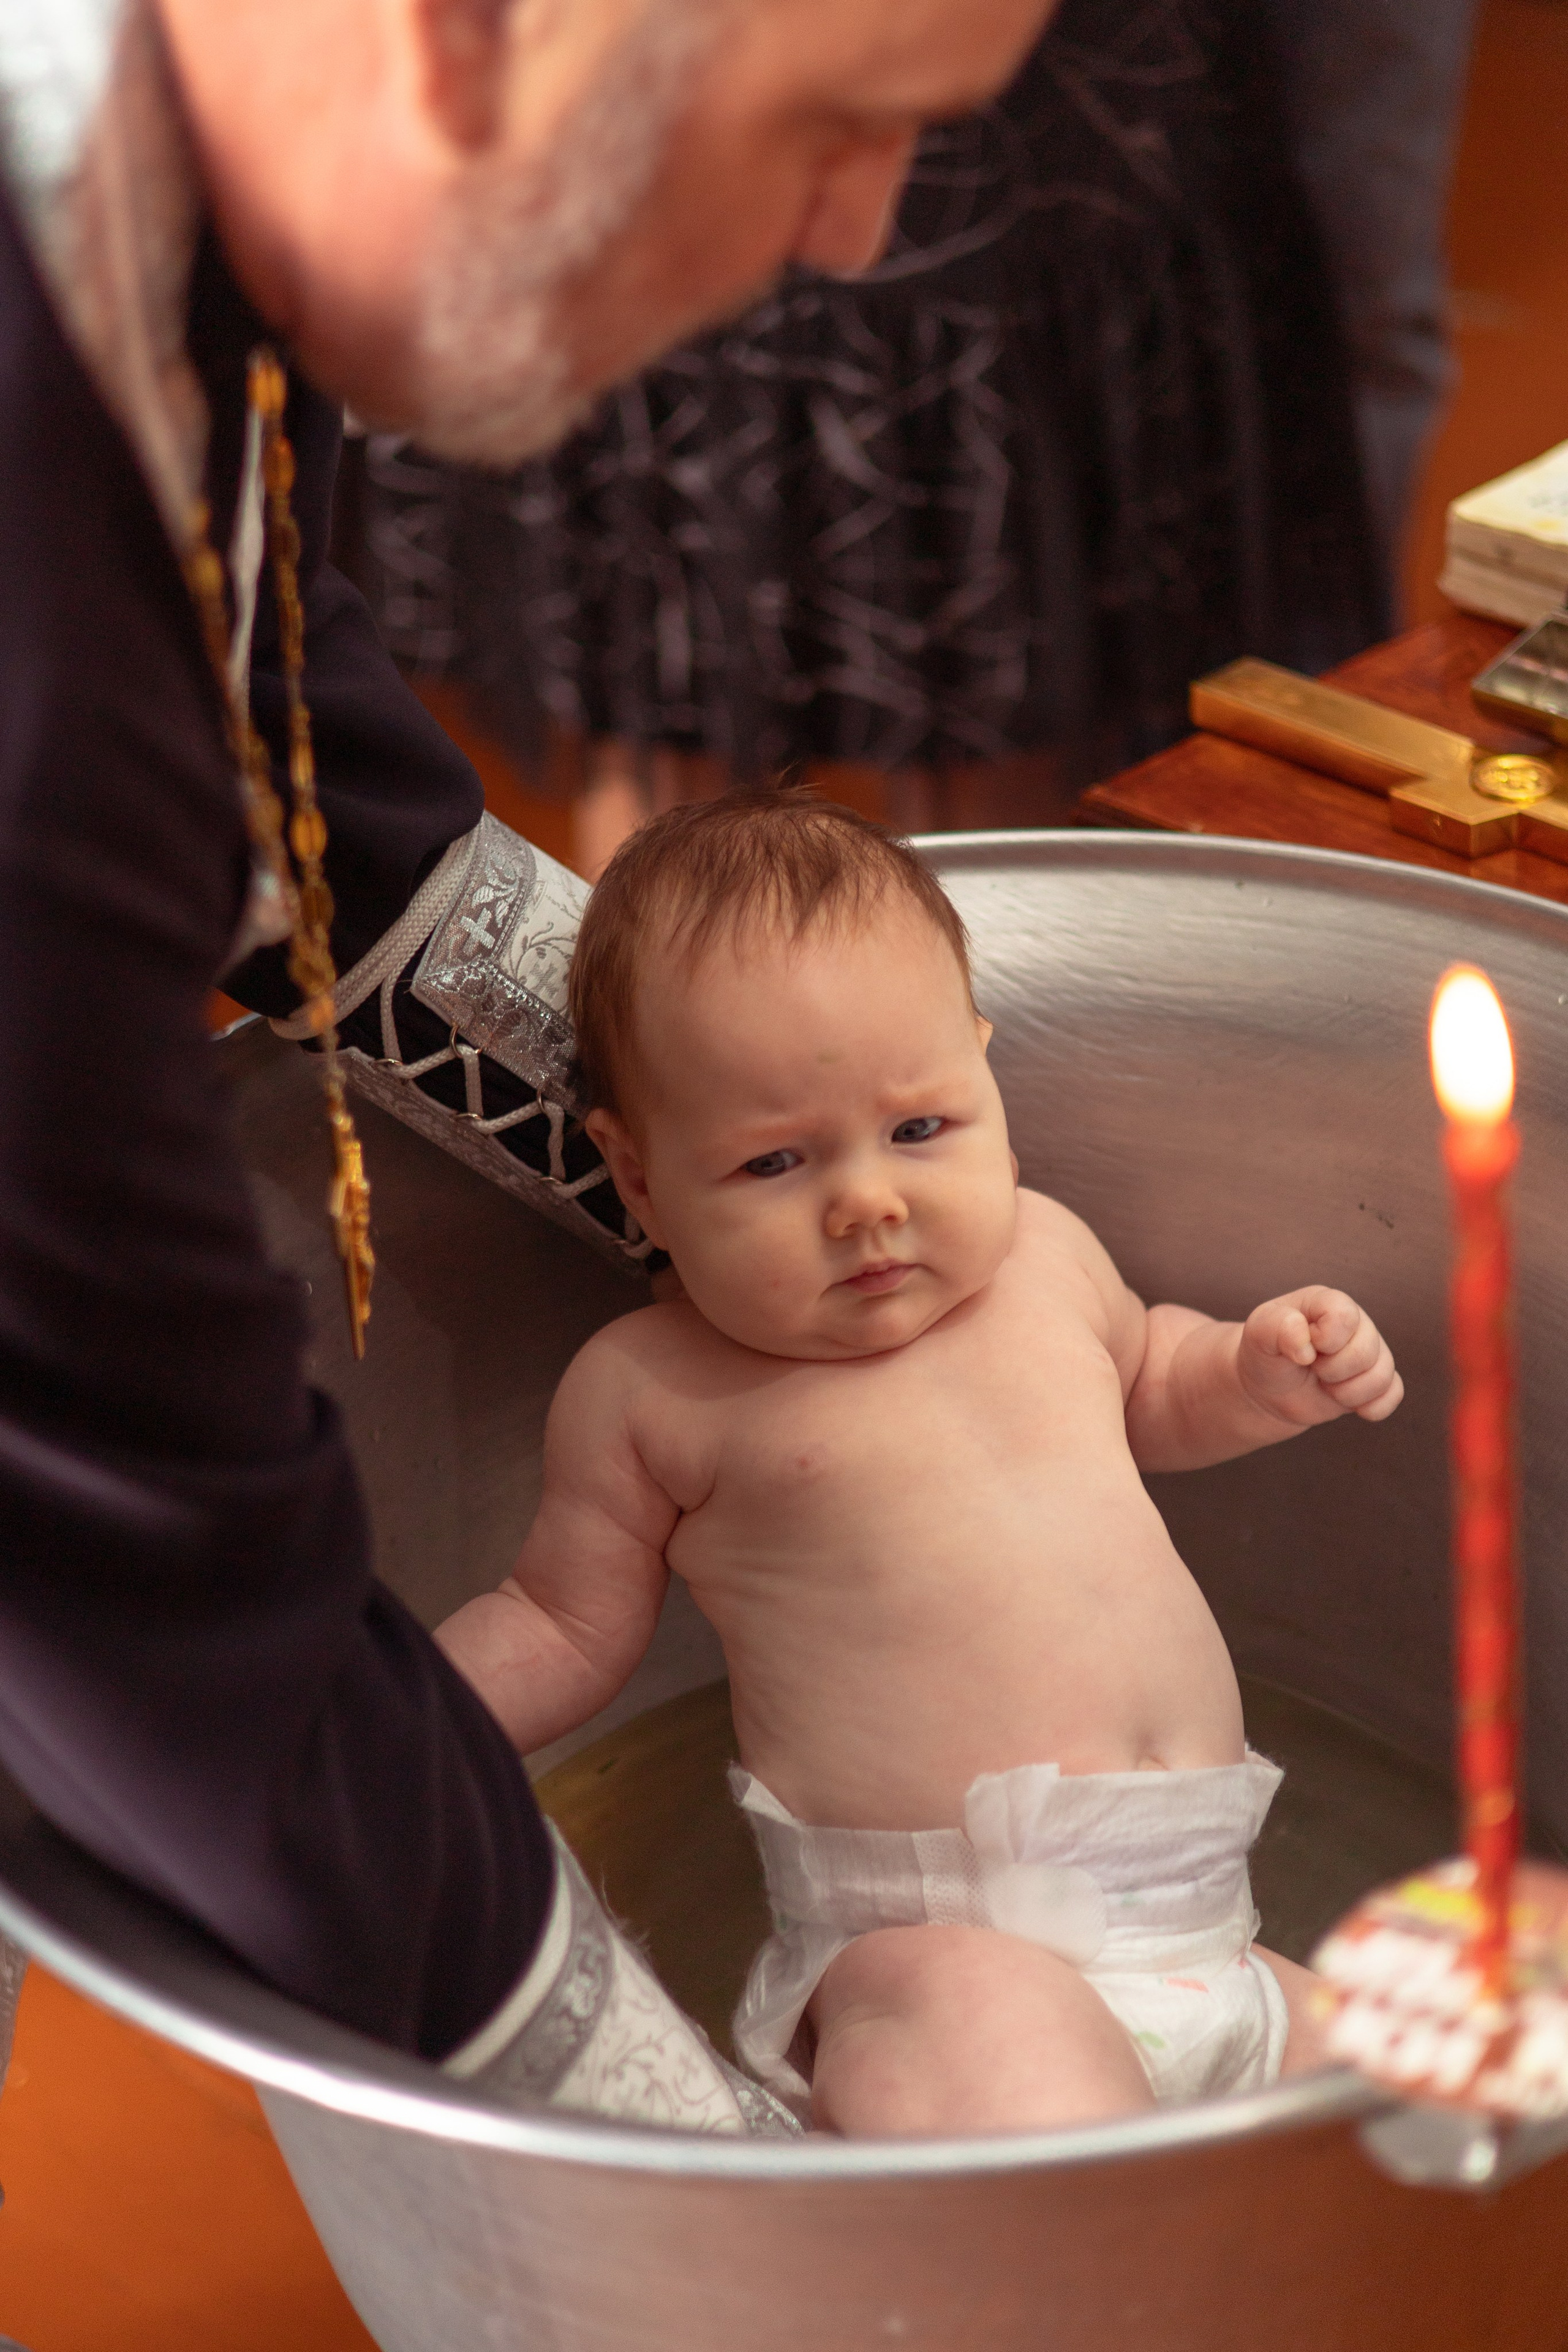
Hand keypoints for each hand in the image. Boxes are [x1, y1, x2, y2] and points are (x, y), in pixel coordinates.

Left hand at [1238, 1286, 1403, 1430]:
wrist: (1268, 1389)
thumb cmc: (1265, 1353)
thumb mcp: (1259, 1334)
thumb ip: (1277, 1327)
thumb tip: (1306, 1346)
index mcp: (1329, 1303)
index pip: (1344, 1316)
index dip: (1323, 1340)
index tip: (1301, 1349)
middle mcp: (1357, 1324)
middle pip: (1366, 1352)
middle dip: (1332, 1371)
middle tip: (1311, 1369)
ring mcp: (1370, 1352)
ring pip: (1381, 1376)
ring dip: (1346, 1393)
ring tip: (1324, 1385)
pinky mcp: (1375, 1380)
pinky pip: (1393, 1394)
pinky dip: (1370, 1407)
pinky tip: (1346, 1404)